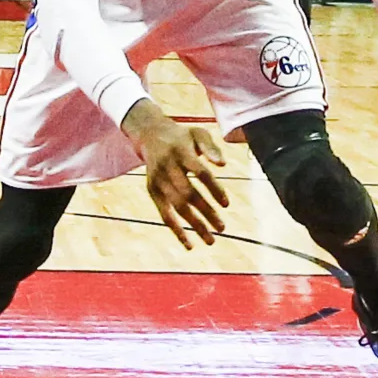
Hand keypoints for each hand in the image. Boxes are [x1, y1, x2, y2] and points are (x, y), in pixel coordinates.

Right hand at [122, 101, 229, 249]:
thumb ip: (211, 148)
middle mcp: (167, 167)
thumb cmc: (182, 136)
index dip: (214, 189)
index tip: (227, 204)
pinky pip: (163, 213)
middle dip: (206, 213)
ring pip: (177, 207)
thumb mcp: (198, 133)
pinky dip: (176, 230)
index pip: (201, 173)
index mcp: (181, 152)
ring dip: (194, 225)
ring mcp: (158, 180)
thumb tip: (223, 164)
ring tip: (210, 240)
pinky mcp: (152, 190)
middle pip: (188, 194)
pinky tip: (188, 244)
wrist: (150, 134)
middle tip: (222, 228)